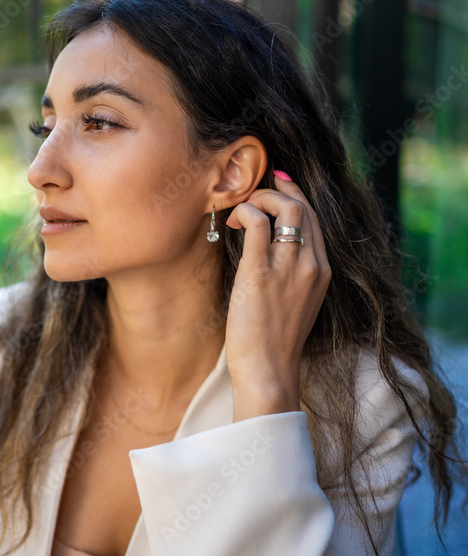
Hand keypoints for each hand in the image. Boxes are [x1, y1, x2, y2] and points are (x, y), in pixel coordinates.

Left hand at [224, 172, 331, 410]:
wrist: (269, 370)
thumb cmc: (275, 342)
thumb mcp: (297, 304)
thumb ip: (292, 276)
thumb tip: (269, 253)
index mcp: (322, 272)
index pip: (315, 220)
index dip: (296, 195)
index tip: (278, 185)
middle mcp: (311, 265)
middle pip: (304, 208)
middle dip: (278, 191)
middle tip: (254, 194)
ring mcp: (289, 267)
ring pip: (286, 209)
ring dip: (261, 198)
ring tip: (242, 210)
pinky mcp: (261, 272)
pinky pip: (258, 224)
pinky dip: (245, 213)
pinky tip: (232, 223)